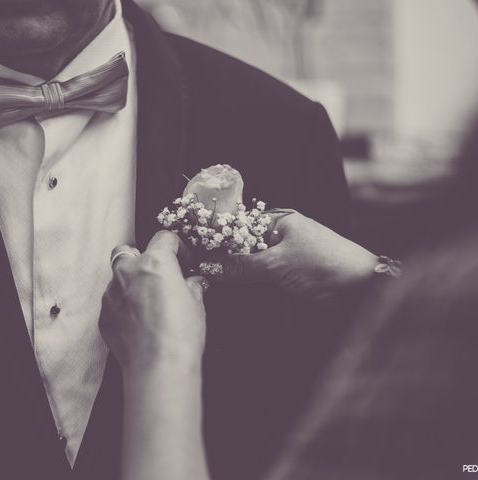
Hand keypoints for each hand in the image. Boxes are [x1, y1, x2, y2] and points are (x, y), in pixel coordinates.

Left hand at [101, 231, 206, 375]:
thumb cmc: (180, 333)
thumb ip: (192, 286)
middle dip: (140, 258)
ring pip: (117, 278)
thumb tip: (193, 281)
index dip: (177, 247)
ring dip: (130, 284)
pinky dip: (123, 306)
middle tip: (157, 276)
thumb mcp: (196, 304)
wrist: (157, 366)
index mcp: (154, 262)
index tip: (184, 262)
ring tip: (148, 303)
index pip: (163, 238)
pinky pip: (112, 302)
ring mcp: (111, 294)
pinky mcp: (103, 316)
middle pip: (127, 250)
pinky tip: (138, 322)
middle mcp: (127, 272)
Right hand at [205, 211, 377, 301]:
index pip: (239, 224)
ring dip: (234, 274)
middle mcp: (280, 236)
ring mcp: (284, 259)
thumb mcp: (277, 264)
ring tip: (209, 280)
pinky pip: (259, 280)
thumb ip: (241, 266)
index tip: (195, 249)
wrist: (363, 294)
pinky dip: (247, 285)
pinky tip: (231, 291)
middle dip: (223, 258)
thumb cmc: (326, 266)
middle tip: (199, 270)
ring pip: (248, 265)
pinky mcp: (288, 280)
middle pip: (241, 246)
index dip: (218, 236)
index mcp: (279, 221)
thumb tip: (209, 265)